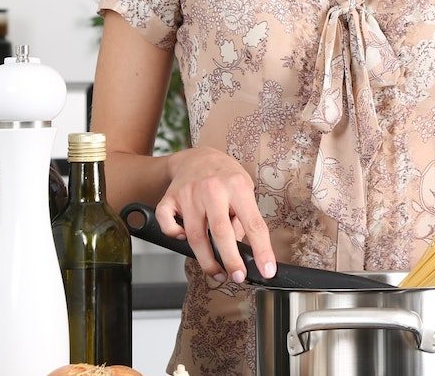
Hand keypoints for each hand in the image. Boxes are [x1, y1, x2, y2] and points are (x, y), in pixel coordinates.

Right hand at [157, 146, 276, 283]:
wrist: (197, 156)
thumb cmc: (226, 176)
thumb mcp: (245, 189)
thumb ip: (244, 217)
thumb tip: (240, 247)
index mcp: (237, 187)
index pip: (254, 224)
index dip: (261, 250)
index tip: (267, 270)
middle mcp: (213, 189)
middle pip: (221, 232)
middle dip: (231, 261)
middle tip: (237, 277)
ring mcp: (189, 194)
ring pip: (195, 235)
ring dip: (206, 260)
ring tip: (217, 273)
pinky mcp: (170, 198)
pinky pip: (167, 224)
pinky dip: (174, 235)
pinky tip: (183, 239)